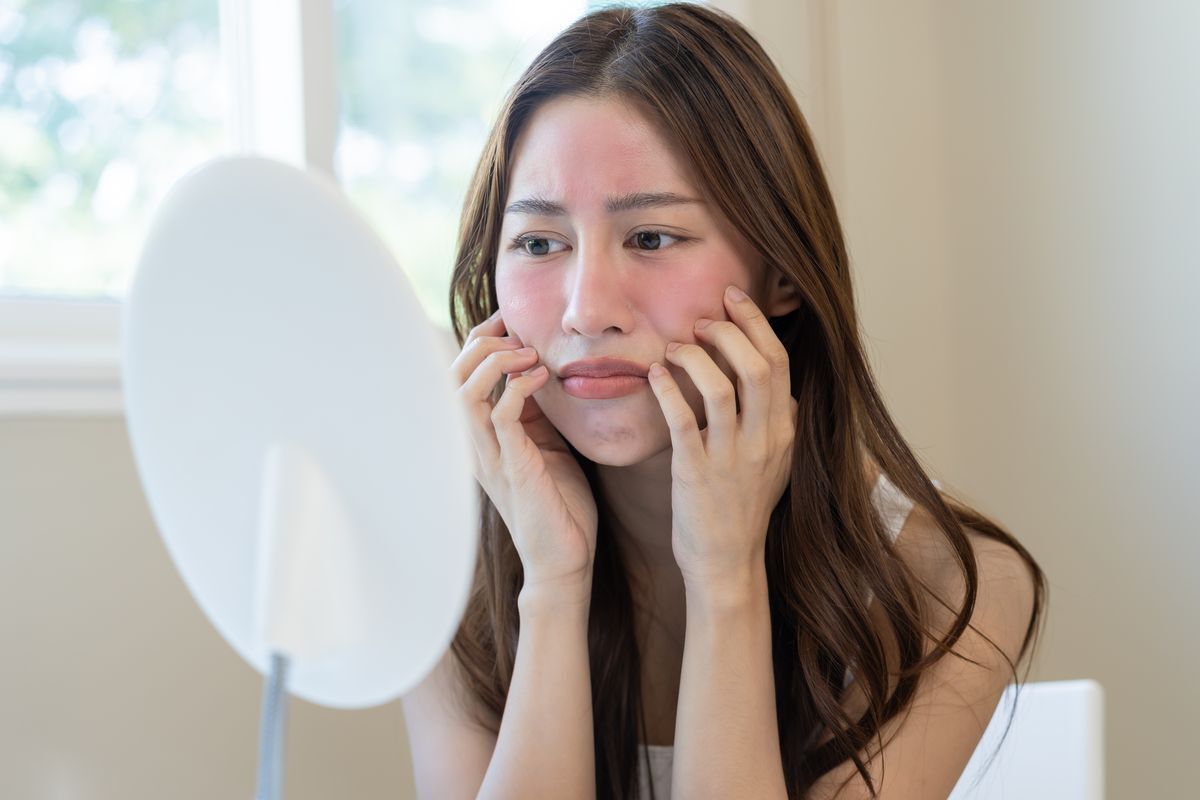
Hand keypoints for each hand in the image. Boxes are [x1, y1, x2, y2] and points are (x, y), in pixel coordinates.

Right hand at [452, 310, 597, 594]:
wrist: (564, 561)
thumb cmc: (559, 506)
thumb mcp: (546, 447)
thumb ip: (536, 414)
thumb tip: (541, 372)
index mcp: (479, 439)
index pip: (460, 377)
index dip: (479, 342)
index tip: (509, 321)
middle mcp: (474, 445)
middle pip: (450, 377)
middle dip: (480, 343)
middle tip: (516, 331)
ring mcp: (489, 457)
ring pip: (463, 393)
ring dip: (494, 363)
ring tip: (527, 352)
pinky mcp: (512, 467)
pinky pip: (499, 416)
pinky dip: (516, 388)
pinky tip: (539, 377)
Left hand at [646, 284, 797, 589]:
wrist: (726, 560)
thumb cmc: (744, 506)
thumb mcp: (777, 461)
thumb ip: (778, 420)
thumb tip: (775, 380)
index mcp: (784, 431)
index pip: (779, 362)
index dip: (755, 323)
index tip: (733, 299)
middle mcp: (764, 440)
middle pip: (757, 366)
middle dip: (729, 331)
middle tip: (703, 320)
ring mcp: (731, 457)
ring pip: (721, 388)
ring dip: (696, 357)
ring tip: (676, 347)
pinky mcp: (697, 472)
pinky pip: (683, 419)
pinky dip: (668, 389)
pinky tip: (655, 373)